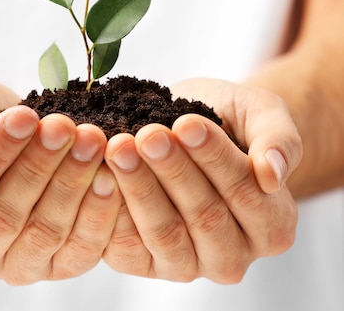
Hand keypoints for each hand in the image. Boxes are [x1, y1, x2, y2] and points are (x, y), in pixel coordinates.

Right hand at [0, 80, 121, 284]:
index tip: (24, 116)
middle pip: (3, 217)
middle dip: (39, 166)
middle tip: (65, 126)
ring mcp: (9, 268)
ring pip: (43, 233)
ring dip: (71, 185)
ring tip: (90, 141)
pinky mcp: (52, 268)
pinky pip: (78, 252)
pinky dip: (97, 215)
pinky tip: (108, 176)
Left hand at [103, 78, 300, 282]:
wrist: (185, 128)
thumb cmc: (227, 120)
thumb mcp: (260, 113)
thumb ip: (279, 139)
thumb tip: (273, 174)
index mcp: (273, 225)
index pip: (246, 194)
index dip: (215, 159)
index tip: (186, 124)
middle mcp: (233, 255)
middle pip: (205, 217)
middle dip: (173, 172)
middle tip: (148, 135)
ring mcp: (188, 264)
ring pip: (165, 234)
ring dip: (140, 189)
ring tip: (120, 147)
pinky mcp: (144, 264)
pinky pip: (127, 247)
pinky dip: (111, 211)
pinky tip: (99, 174)